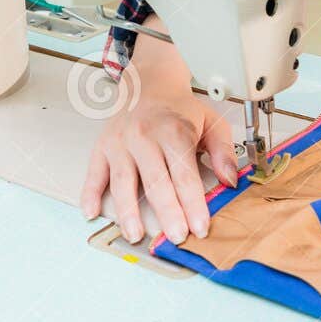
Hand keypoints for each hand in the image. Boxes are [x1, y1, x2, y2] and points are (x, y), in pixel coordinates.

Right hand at [81, 86, 238, 245]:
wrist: (149, 85)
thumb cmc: (180, 110)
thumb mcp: (212, 122)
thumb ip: (223, 151)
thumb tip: (231, 180)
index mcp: (174, 131)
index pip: (185, 174)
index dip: (193, 203)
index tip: (200, 226)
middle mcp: (145, 137)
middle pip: (156, 181)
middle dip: (167, 212)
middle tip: (176, 236)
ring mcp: (121, 143)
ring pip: (123, 180)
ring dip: (128, 210)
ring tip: (135, 234)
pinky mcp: (103, 147)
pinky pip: (94, 172)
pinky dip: (90, 193)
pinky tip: (91, 212)